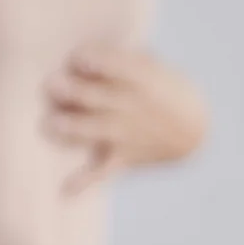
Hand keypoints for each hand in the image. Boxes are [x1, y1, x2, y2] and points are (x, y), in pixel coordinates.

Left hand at [44, 46, 207, 179]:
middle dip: (76, 92)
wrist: (192, 129)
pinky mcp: (123, 158)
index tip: (78, 57)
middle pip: (102, 99)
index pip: (120, 67)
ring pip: (98, 131)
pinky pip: (103, 171)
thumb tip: (78, 54)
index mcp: (144, 78)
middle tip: (51, 84)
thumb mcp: (151, 65)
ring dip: (75, 128)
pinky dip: (85, 181)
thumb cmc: (160, 87)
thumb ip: (120, 59)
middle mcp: (135, 107)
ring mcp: (128, 135)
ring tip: (50, 124)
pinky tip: (66, 190)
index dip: (99, 62)